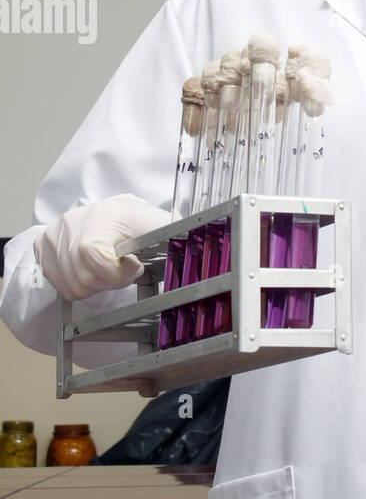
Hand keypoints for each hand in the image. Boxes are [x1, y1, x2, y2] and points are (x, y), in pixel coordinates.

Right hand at [33, 195, 170, 299]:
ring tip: (109, 268)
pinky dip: (77, 283)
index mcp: (105, 214)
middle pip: (82, 277)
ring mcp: (55, 232)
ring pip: (70, 285)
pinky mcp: (43, 243)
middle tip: (124, 269)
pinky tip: (92, 270)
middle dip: (109, 281)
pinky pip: (57, 282)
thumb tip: (189, 250)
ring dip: (94, 284)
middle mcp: (73, 220)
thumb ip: (174, 240)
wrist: (123, 213)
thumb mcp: (165, 229)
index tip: (135, 266)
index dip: (116, 272)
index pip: (93, 255)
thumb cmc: (145, 224)